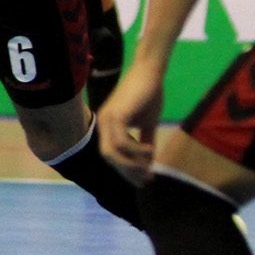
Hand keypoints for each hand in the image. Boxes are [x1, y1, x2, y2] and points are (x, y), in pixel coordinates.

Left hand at [97, 63, 165, 184]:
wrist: (149, 74)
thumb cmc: (148, 96)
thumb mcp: (147, 124)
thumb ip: (145, 141)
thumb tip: (149, 163)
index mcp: (108, 127)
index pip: (111, 155)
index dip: (125, 170)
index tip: (143, 180)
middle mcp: (103, 124)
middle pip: (109, 157)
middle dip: (127, 172)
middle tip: (146, 179)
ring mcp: (107, 120)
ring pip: (112, 153)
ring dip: (132, 164)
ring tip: (149, 167)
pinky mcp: (116, 115)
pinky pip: (122, 142)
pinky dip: (136, 152)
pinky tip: (150, 152)